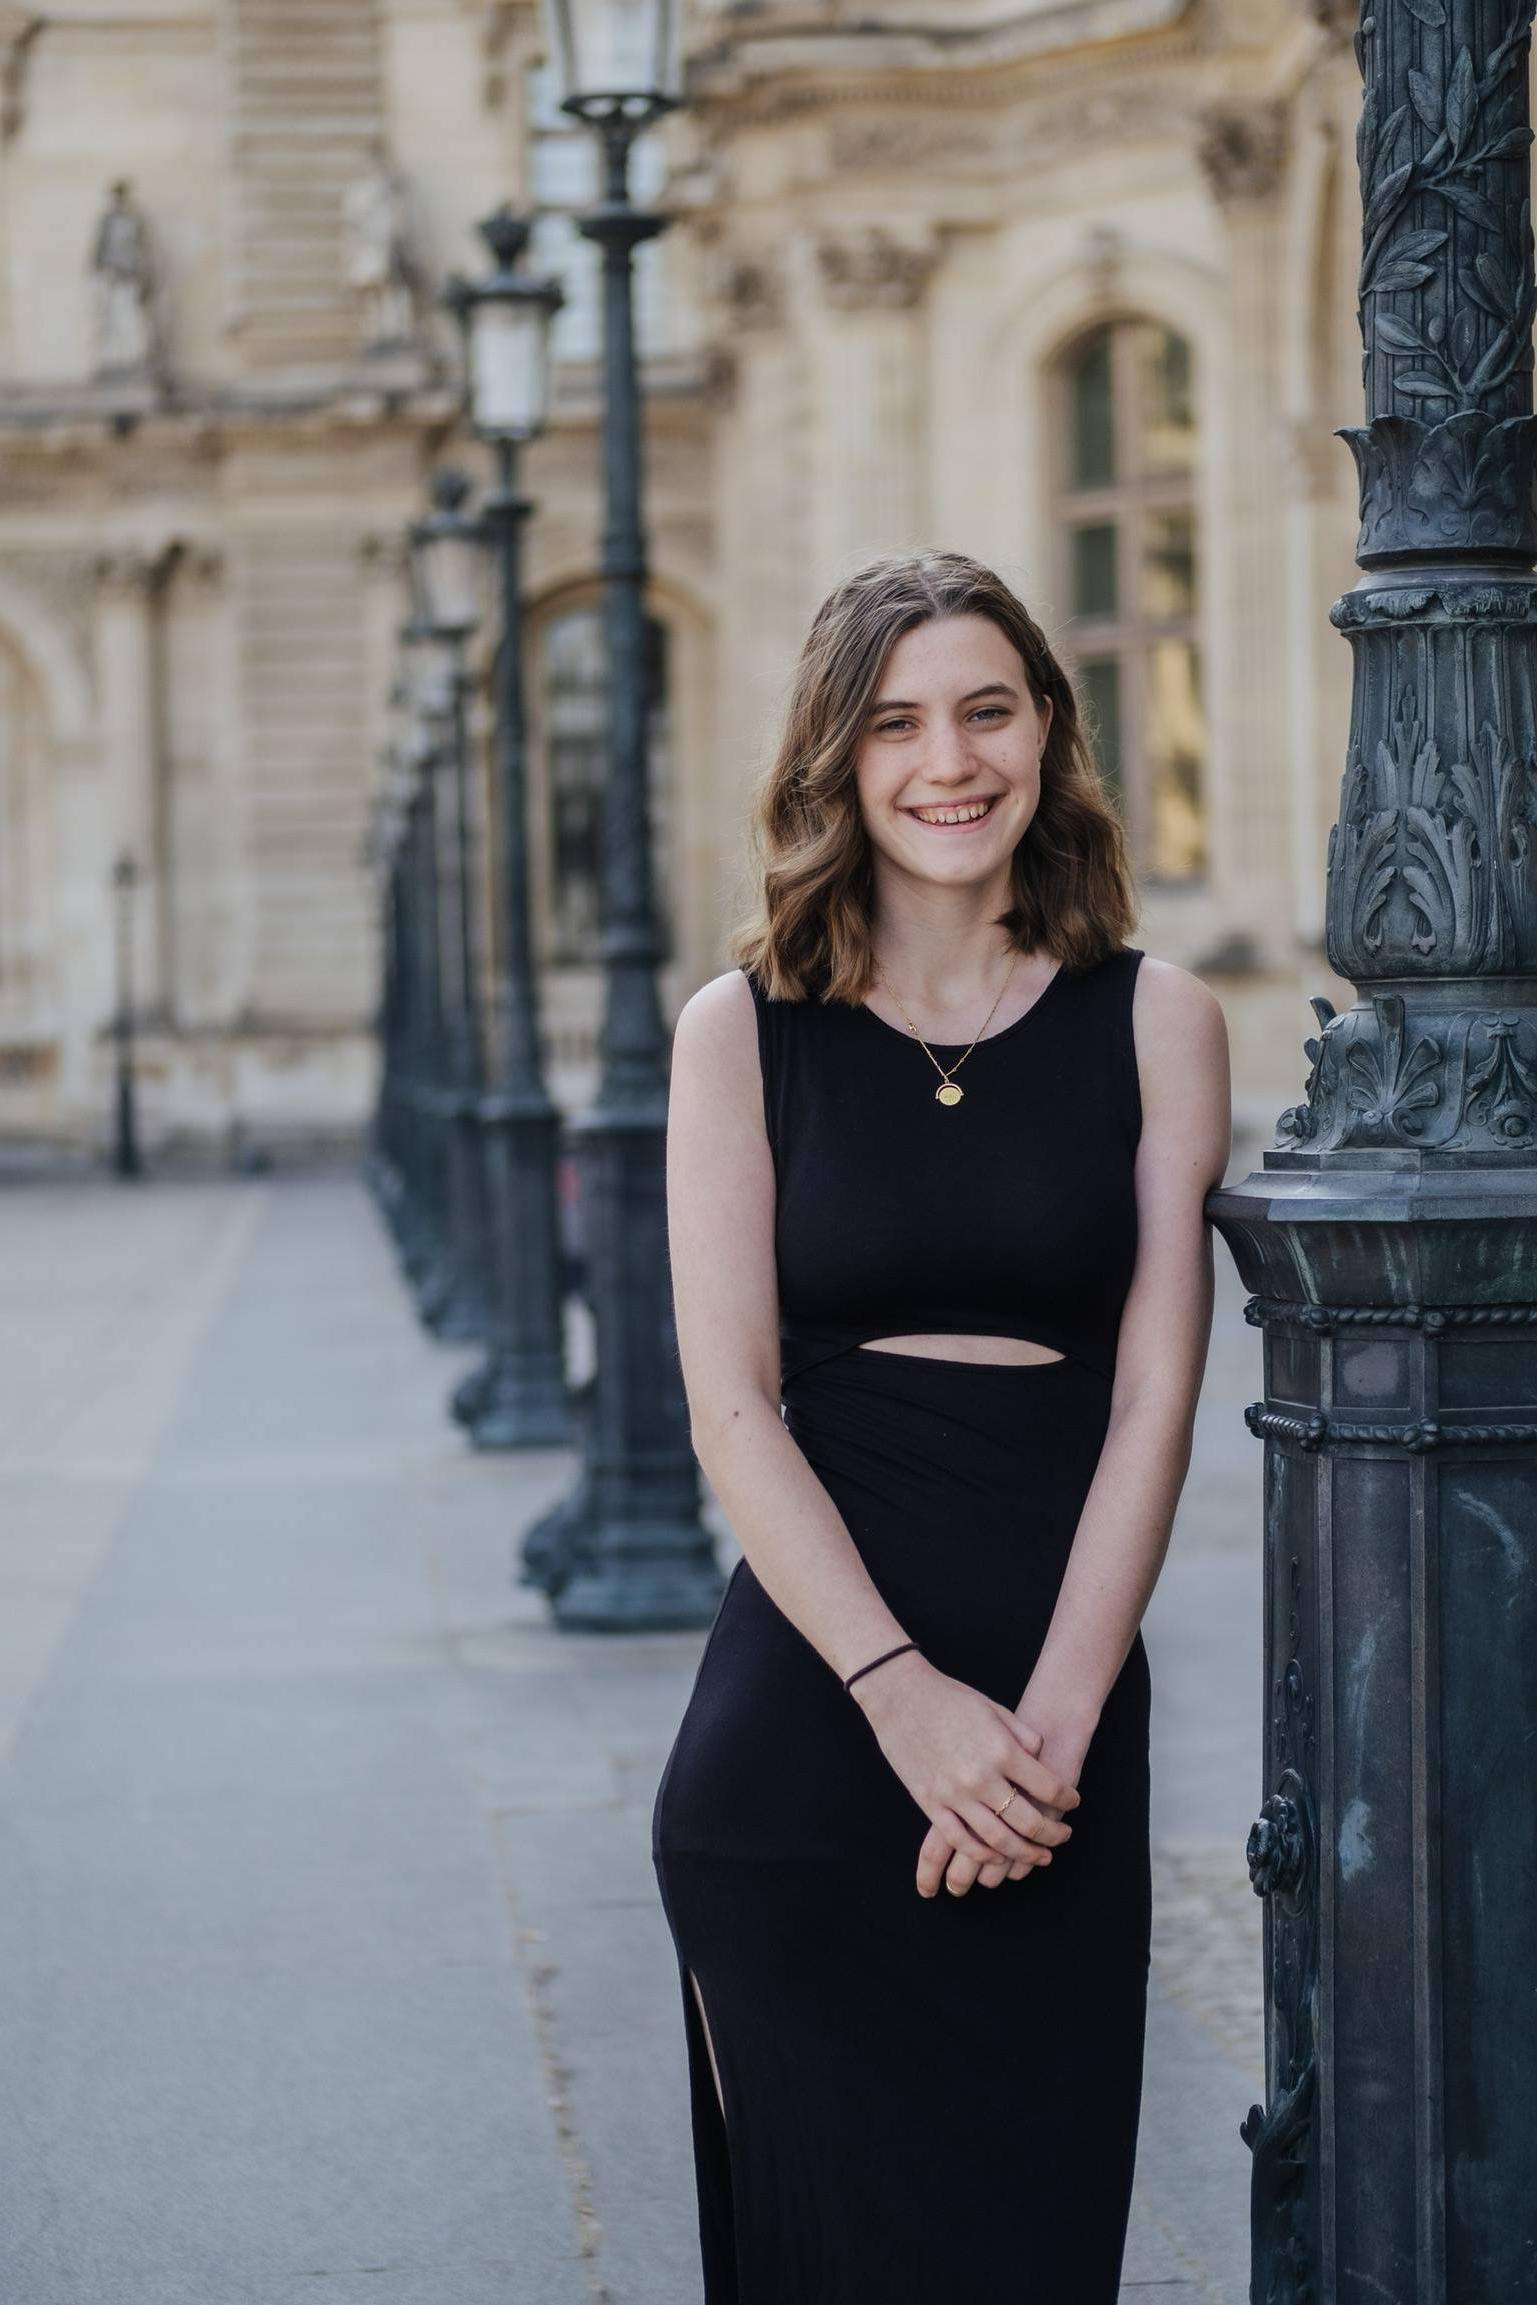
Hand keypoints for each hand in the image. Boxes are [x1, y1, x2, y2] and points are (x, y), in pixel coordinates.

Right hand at [927, 1694, 1095, 1898]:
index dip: (1067, 1799)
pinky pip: (960, 1839)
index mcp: (1002, 1750)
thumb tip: (1040, 1759)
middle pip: (1027, 1822)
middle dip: (1051, 1835)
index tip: (1073, 1803)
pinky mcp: (930, 1803)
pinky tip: (997, 1856)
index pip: (1048, 1787)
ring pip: (997, 1840)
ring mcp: (954, 1794)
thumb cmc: (949, 1696)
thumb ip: (1023, 1736)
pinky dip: (982, 1854)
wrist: (900, 1694)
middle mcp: (981, 1777)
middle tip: (1062, 1837)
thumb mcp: (995, 1708)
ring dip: (1023, 1853)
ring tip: (1039, 1856)